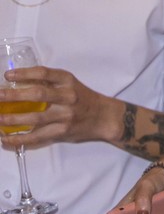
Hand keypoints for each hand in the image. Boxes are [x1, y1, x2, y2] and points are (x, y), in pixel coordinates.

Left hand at [0, 66, 119, 148]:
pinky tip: (6, 139)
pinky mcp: (63, 132)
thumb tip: (17, 86)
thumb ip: (50, 85)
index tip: (7, 75)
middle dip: (14, 96)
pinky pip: (37, 137)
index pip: (45, 74)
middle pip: (38, 94)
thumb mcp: (70, 86)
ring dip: (12, 120)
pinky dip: (19, 139)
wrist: (104, 117)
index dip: (25, 73)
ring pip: (35, 118)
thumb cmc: (83, 99)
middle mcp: (68, 97)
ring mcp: (65, 116)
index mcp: (68, 81)